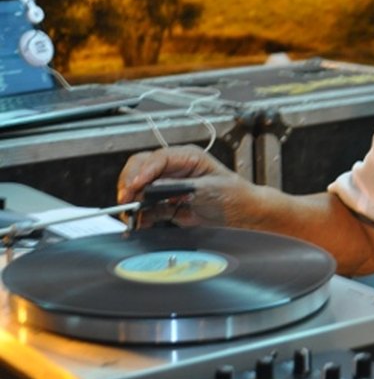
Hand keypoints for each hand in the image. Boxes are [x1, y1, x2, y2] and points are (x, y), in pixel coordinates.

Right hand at [117, 145, 249, 227]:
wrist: (242, 214)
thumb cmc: (234, 195)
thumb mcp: (209, 188)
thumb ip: (181, 187)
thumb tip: (155, 187)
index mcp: (187, 157)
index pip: (157, 159)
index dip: (144, 171)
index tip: (135, 186)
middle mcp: (174, 168)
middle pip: (141, 168)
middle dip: (131, 182)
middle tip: (126, 199)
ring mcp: (168, 185)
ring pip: (139, 187)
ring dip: (132, 199)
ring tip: (130, 212)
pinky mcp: (166, 203)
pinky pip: (146, 207)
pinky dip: (139, 214)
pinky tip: (139, 222)